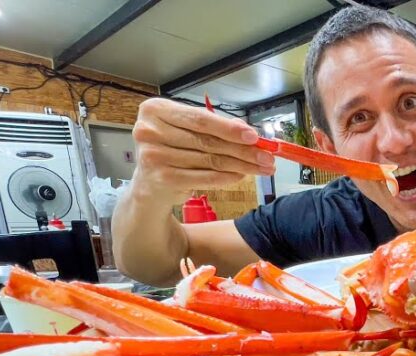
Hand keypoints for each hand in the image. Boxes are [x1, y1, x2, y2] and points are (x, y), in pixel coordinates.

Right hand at [130, 98, 274, 197]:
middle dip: (242, 149)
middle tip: (266, 156)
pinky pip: (204, 178)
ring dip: (240, 165)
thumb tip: (246, 130)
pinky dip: (226, 177)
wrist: (149, 185)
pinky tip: (241, 176)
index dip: (229, 128)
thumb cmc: (171, 150)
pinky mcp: (162, 179)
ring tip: (261, 167)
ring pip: (209, 160)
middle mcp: (149, 131)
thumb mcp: (187, 131)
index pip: (200, 119)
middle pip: (207, 141)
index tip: (254, 136)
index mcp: (155, 110)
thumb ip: (212, 127)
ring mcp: (153, 156)